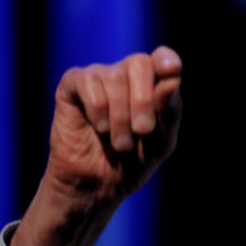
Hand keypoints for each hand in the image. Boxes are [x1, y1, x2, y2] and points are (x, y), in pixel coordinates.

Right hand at [11, 47, 181, 245]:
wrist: (97, 186)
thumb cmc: (132, 164)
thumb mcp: (160, 143)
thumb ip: (169, 112)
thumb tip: (173, 79)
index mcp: (152, 86)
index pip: (163, 59)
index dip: (166, 60)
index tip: (171, 70)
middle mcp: (126, 76)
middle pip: (139, 63)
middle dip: (144, 100)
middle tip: (142, 131)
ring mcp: (98, 78)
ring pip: (114, 76)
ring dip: (120, 116)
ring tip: (120, 144)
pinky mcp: (73, 85)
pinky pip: (88, 81)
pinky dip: (98, 108)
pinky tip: (99, 127)